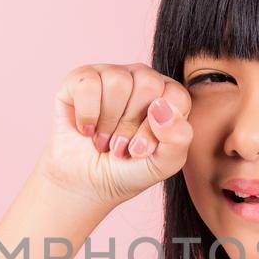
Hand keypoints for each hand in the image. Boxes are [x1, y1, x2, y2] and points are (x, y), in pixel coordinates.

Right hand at [36, 62, 193, 209]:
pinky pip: (88, 85)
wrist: (84, 184)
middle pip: (148, 84)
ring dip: (108, 123)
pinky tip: (86, 129)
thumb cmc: (126, 170)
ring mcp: (111, 74)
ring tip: (103, 140)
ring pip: (118, 82)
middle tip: (120, 146)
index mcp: (167, 95)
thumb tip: (164, 108)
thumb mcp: (162, 164)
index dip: (157, 129)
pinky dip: (87, 115)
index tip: (141, 151)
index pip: (175, 97)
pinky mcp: (80, 79)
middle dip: (131, 125)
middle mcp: (141, 78)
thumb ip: (177, 138)